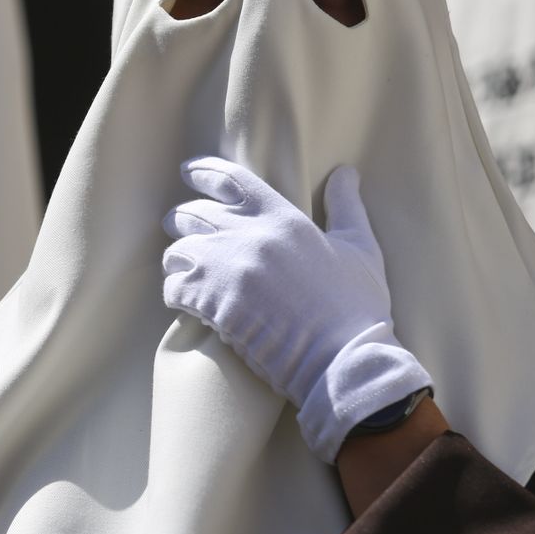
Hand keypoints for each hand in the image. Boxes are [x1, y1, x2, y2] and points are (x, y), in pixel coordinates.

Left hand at [162, 157, 432, 461]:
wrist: (342, 361)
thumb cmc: (356, 309)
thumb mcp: (360, 249)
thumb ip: (346, 208)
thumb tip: (344, 174)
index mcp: (284, 218)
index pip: (231, 180)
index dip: (204, 172)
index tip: (189, 172)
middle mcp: (250, 236)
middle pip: (194, 213)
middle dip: (183, 220)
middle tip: (181, 229)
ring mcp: (228, 269)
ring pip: (178, 251)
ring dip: (179, 261)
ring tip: (186, 272)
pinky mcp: (214, 304)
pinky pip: (174, 288)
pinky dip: (176, 294)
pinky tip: (186, 303)